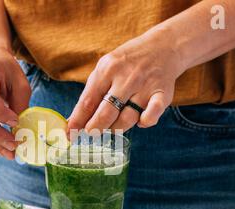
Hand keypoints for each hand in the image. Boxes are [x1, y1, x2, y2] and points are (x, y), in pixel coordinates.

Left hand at [68, 28, 184, 132]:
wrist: (163, 47)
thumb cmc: (128, 63)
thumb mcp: (106, 69)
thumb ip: (92, 93)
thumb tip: (75, 120)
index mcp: (107, 69)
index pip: (87, 101)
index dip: (77, 121)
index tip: (70, 134)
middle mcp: (126, 78)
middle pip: (105, 113)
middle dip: (94, 129)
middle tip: (89, 136)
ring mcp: (145, 87)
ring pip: (126, 119)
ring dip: (116, 129)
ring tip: (112, 127)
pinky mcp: (163, 94)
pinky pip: (151, 116)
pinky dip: (144, 123)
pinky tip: (139, 121)